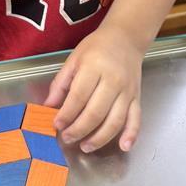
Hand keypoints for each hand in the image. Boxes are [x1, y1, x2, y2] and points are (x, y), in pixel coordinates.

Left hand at [44, 23, 143, 152]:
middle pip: (96, 112)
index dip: (66, 114)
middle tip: (67, 138)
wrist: (126, 38)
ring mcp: (127, 90)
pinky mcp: (137, 97)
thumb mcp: (74, 59)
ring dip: (100, 138)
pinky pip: (136, 119)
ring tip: (85, 146)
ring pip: (115, 120)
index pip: (79, 96)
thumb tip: (48, 107)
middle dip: (79, 129)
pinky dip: (131, 135)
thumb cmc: (96, 48)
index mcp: (94, 67)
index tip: (57, 124)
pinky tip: (124, 147)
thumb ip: (60, 83)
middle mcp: (113, 80)